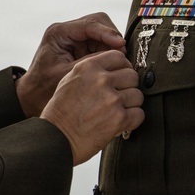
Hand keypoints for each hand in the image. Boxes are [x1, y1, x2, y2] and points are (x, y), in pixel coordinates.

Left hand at [16, 12, 126, 116]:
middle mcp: (67, 31)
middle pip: (99, 22)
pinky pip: (102, 44)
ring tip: (118, 62)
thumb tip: (115, 55)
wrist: (31, 98)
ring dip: (112, 46)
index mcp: (58, 33)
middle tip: (121, 55)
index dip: (108, 33)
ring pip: (103, 32)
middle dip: (112, 37)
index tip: (120, 44)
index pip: (89, 24)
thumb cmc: (42, 88)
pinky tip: (113, 64)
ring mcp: (75, 38)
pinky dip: (110, 52)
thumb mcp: (67, 75)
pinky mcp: (82, 47)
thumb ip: (90, 63)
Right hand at [40, 49, 143, 164]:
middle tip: (118, 97)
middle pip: (132, 76)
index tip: (120, 77)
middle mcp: (101, 80)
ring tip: (117, 111)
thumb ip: (93, 71)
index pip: (119, 57)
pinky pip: (139, 114)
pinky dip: (132, 120)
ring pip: (138, 95)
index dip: (122, 67)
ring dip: (131, 104)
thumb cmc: (61, 111)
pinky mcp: (119, 118)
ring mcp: (111, 99)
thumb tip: (115, 70)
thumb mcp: (70, 80)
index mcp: (89, 67)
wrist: (55, 138)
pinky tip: (121, 122)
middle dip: (128, 86)